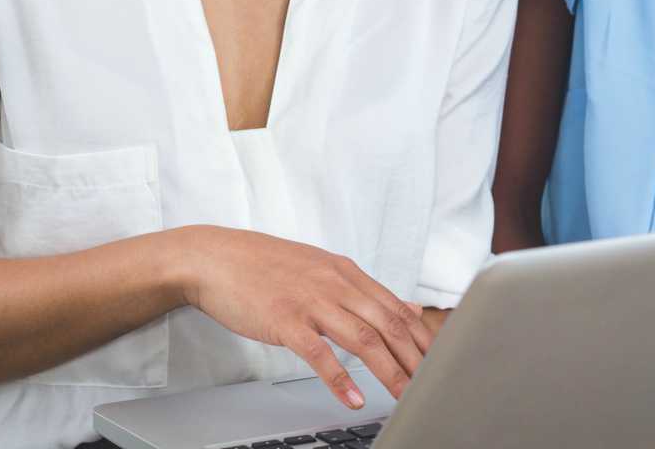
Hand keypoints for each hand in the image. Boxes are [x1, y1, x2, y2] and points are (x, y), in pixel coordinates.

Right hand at [176, 226, 432, 408]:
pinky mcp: (285, 320)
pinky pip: (319, 354)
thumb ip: (363, 289)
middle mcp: (334, 283)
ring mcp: (310, 300)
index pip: (396, 307)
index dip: (422, 338)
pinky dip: (340, 378)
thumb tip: (406, 305)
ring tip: (405, 396)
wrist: (214, 258)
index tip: (440, 362)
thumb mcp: (320, 267)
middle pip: (387, 324)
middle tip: (432, 384)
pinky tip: (354, 398)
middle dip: (414, 358)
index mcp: (344, 271)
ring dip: (388, 371)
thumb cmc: (263, 266)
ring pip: (362, 339)